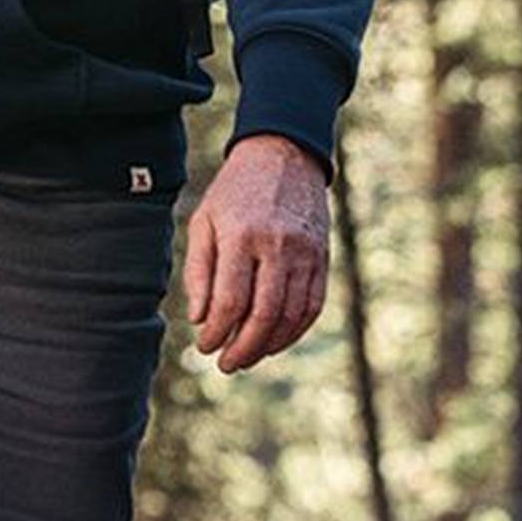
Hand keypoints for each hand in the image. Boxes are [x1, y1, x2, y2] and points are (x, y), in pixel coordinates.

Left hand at [182, 133, 329, 372]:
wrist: (282, 156)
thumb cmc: (234, 191)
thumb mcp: (205, 220)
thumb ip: (199, 270)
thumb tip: (201, 318)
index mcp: (241, 235)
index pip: (230, 300)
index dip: (216, 332)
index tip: (203, 346)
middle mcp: (276, 246)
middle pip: (263, 315)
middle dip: (242, 348)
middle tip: (225, 364)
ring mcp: (305, 253)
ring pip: (291, 316)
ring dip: (268, 345)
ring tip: (246, 356)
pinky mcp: (322, 258)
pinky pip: (312, 306)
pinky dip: (294, 331)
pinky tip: (274, 341)